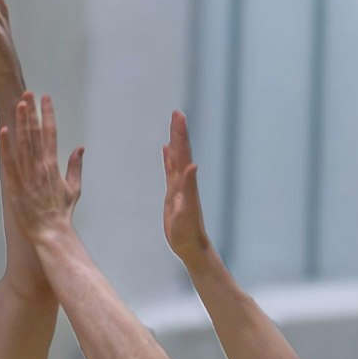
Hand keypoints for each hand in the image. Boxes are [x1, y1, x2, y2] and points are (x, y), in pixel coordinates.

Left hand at [0, 93, 84, 240]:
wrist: (51, 232)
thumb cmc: (61, 213)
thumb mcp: (73, 188)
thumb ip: (75, 166)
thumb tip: (80, 148)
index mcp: (53, 165)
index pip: (51, 133)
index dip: (48, 114)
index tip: (45, 98)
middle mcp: (40, 166)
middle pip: (36, 133)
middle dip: (32, 112)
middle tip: (28, 93)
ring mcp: (27, 175)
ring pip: (23, 143)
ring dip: (21, 122)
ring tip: (19, 104)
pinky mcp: (14, 185)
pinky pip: (9, 162)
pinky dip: (6, 146)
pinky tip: (4, 131)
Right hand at [162, 110, 212, 261]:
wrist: (191, 245)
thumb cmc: (188, 232)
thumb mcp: (186, 210)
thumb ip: (189, 187)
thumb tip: (192, 165)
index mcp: (185, 182)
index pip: (182, 153)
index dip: (180, 134)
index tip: (178, 116)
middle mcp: (184, 181)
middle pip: (180, 151)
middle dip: (178, 132)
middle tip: (176, 113)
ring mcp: (178, 186)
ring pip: (175, 158)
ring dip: (174, 142)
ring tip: (172, 126)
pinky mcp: (173, 193)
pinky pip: (169, 170)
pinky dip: (168, 159)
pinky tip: (166, 151)